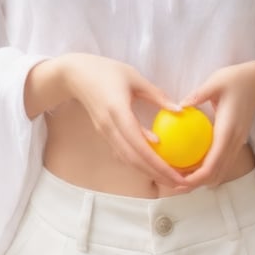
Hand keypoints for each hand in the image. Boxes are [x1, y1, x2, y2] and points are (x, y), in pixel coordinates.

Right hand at [61, 53, 189, 189]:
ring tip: (170, 178)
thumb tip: (179, 110)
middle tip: (179, 182)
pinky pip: (123, 152)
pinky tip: (153, 164)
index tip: (177, 174)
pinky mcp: (105, 134)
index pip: (139, 145)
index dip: (158, 163)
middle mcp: (110, 128)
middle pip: (134, 160)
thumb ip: (156, 94)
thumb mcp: (134, 77)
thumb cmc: (106, 71)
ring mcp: (105, 133)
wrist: (74, 75)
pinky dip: (139, 162)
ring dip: (148, 172)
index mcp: (118, 112)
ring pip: (128, 159)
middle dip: (157, 174)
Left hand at [177, 59, 254, 188]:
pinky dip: (208, 169)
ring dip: (202, 179)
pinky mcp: (236, 141)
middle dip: (196, 184)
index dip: (196, 177)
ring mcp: (237, 143)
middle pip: (216, 174)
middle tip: (173, 185)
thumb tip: (179, 105)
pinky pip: (222, 162)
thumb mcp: (216, 82)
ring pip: (220, 170)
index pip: (212, 164)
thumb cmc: (235, 80)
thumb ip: (199, 94)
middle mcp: (234, 141)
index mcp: (227, 130)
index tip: (178, 181)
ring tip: (180, 178)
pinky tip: (191, 164)